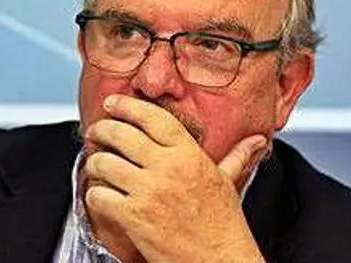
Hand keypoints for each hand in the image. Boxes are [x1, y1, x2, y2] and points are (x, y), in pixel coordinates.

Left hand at [84, 95, 267, 262]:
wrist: (218, 261)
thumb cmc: (223, 225)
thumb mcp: (228, 183)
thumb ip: (237, 156)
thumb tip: (257, 140)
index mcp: (189, 155)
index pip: (152, 117)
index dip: (127, 105)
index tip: (113, 102)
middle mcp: (167, 168)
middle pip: (121, 134)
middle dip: (101, 130)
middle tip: (95, 132)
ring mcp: (148, 191)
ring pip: (103, 163)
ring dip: (95, 163)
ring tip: (96, 165)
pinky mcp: (133, 216)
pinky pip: (98, 195)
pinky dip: (93, 194)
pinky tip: (99, 195)